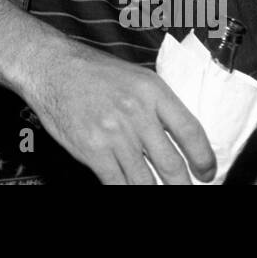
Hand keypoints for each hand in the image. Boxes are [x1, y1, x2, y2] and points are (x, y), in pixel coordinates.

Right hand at [21, 39, 215, 183]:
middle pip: (172, 165)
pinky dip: (126, 191)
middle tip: (184, 189)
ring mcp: (114, 134)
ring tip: (156, 190)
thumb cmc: (90, 70)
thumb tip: (178, 138)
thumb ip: (157, 105)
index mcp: (153, 91)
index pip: (191, 132)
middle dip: (182, 186)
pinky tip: (129, 187)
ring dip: (154, 191)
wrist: (49, 66)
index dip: (204, 159)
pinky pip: (118, 184)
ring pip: (146, 181)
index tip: (207, 173)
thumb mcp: (134, 76)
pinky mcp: (92, 150)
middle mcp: (137, 113)